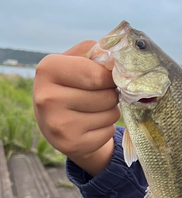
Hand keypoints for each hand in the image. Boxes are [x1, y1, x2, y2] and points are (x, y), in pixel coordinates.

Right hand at [33, 40, 120, 175]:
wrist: (55, 123)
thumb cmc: (70, 85)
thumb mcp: (73, 61)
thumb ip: (94, 52)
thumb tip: (117, 60)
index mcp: (47, 70)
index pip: (97, 74)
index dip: (110, 76)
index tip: (107, 78)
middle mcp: (48, 98)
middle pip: (106, 95)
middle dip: (111, 94)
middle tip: (102, 94)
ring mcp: (58, 125)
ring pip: (110, 114)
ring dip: (111, 111)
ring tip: (97, 109)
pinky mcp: (71, 145)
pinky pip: (107, 132)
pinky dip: (106, 128)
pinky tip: (92, 125)